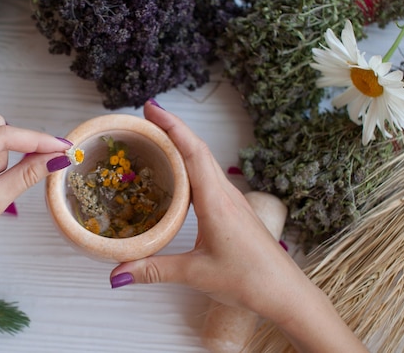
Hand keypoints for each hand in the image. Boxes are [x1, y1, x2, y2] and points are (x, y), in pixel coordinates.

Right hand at [110, 101, 291, 310]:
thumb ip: (154, 270)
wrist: (286, 293)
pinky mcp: (234, 210)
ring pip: (205, 162)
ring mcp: (232, 200)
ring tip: (158, 138)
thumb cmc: (249, 281)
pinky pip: (209, 177)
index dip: (172, 127)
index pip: (192, 153)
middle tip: (146, 116)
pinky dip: (191, 165)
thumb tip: (117, 273)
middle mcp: (226, 194)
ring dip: (183, 144)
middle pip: (198, 149)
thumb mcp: (196, 274)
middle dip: (172, 128)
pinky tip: (179, 174)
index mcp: (216, 202)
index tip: (151, 108)